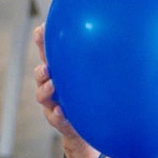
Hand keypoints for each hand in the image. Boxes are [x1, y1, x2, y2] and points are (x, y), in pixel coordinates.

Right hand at [32, 24, 95, 157]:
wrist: (90, 128)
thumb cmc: (91, 95)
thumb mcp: (93, 75)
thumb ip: (98, 58)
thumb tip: (116, 34)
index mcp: (60, 70)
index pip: (48, 53)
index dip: (42, 41)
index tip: (42, 29)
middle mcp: (52, 84)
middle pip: (40, 73)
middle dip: (41, 67)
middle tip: (47, 66)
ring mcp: (53, 102)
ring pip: (42, 95)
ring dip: (45, 89)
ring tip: (52, 86)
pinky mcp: (58, 119)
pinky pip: (54, 117)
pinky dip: (57, 113)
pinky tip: (61, 110)